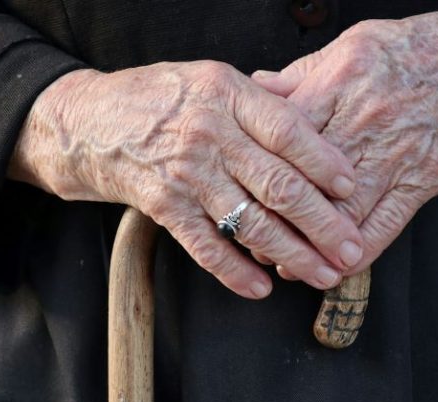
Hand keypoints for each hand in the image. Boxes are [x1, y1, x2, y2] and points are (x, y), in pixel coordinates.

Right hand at [9, 61, 366, 298]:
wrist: (84, 121)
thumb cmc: (156, 98)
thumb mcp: (208, 78)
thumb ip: (258, 99)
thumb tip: (317, 124)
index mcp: (228, 93)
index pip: (290, 131)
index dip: (326, 164)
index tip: (353, 190)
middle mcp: (209, 131)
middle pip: (280, 184)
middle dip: (323, 224)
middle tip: (351, 250)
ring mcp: (185, 171)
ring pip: (250, 221)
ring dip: (292, 255)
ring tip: (321, 274)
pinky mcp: (161, 204)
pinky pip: (206, 245)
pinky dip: (234, 271)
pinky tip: (261, 288)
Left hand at [252, 4, 437, 275]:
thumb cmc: (402, 54)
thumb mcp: (344, 48)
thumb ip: (298, 76)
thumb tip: (254, 86)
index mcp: (337, 84)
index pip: (283, 137)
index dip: (258, 170)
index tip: (236, 193)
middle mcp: (363, 122)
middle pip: (309, 180)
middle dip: (276, 217)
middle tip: (249, 240)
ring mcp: (394, 155)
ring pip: (344, 211)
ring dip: (312, 245)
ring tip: (287, 264)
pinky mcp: (420, 181)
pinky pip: (385, 224)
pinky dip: (359, 251)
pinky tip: (336, 268)